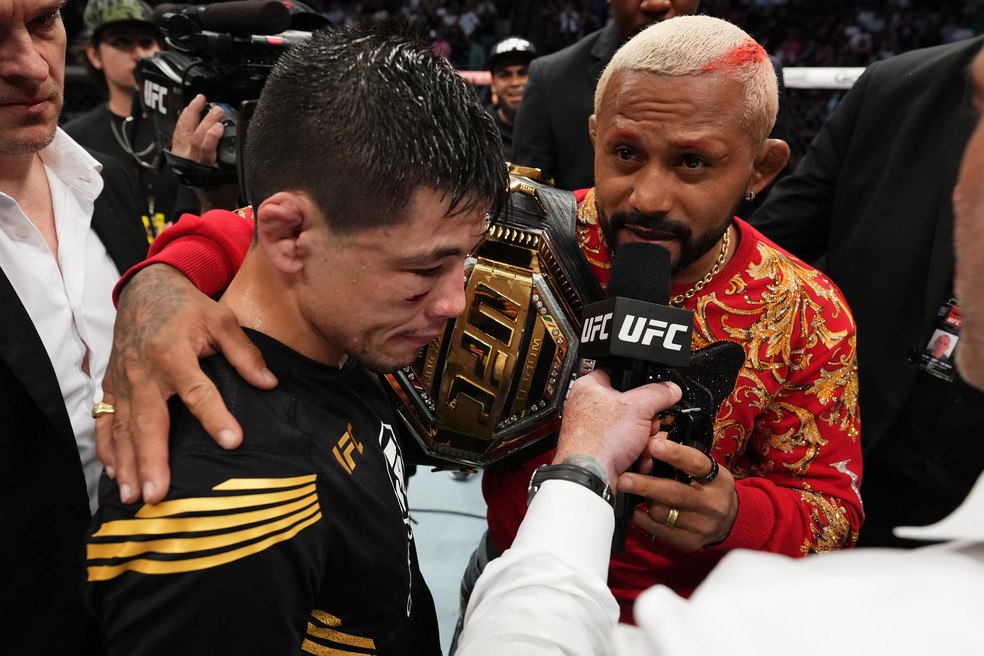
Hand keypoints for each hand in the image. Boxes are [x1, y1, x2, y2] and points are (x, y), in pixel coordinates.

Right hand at [95, 264, 276, 503]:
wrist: (145, 290)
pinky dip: (107, 449)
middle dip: (152, 459)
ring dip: (127, 464)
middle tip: (157, 494)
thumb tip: (269, 383)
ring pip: (122, 428)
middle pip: (148, 420)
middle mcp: (143, 371)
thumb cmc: (188, 307)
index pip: (197, 390)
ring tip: (133, 497)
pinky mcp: (110, 386)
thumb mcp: (222, 319)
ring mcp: (122, 381)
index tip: (232, 442)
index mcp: (173, 352)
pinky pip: (105, 421)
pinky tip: (115, 474)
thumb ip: (245, 353)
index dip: (215, 416)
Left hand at [170, 94, 239, 210]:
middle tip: (218, 109)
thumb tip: (242, 140)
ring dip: (192, 113)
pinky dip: (184, 118)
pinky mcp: (178, 151)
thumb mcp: (234, 178)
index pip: (204, 149)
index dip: (211, 136)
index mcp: (203, 169)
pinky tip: (190, 108)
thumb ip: (235, 160)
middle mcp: (189, 161)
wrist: (212, 200)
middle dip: (206, 119)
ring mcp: (181, 155)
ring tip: (200, 100)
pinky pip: (179, 131)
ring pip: (183, 130)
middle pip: (194, 135)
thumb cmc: (224, 189)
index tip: (221, 125)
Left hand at [553, 370, 681, 487]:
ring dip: (642, 439)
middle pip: (627, 406)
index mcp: (588, 388)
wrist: (589, 477)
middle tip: (647, 425)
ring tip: (642, 444)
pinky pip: (622, 446)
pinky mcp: (597, 450)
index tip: (649, 393)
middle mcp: (586, 408)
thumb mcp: (638, 408)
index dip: (636, 383)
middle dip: (644, 419)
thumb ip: (658, 393)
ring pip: (627, 428)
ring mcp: (591, 431)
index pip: (616, 373)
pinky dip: (633, 452)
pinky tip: (636, 456)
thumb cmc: (598, 441)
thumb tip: (671, 389)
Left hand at [619, 438, 737, 549]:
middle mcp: (712, 503)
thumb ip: (681, 456)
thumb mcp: (705, 468)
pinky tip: (635, 508)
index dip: (674, 454)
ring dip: (643, 501)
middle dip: (646, 485)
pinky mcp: (690, 541)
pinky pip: (657, 529)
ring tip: (634, 492)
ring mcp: (701, 525)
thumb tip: (649, 443)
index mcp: (717, 478)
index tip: (653, 445)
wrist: (729, 521)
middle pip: (674, 493)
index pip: (696, 463)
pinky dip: (642, 518)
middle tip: (623, 479)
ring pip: (662, 513)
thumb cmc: (709, 487)